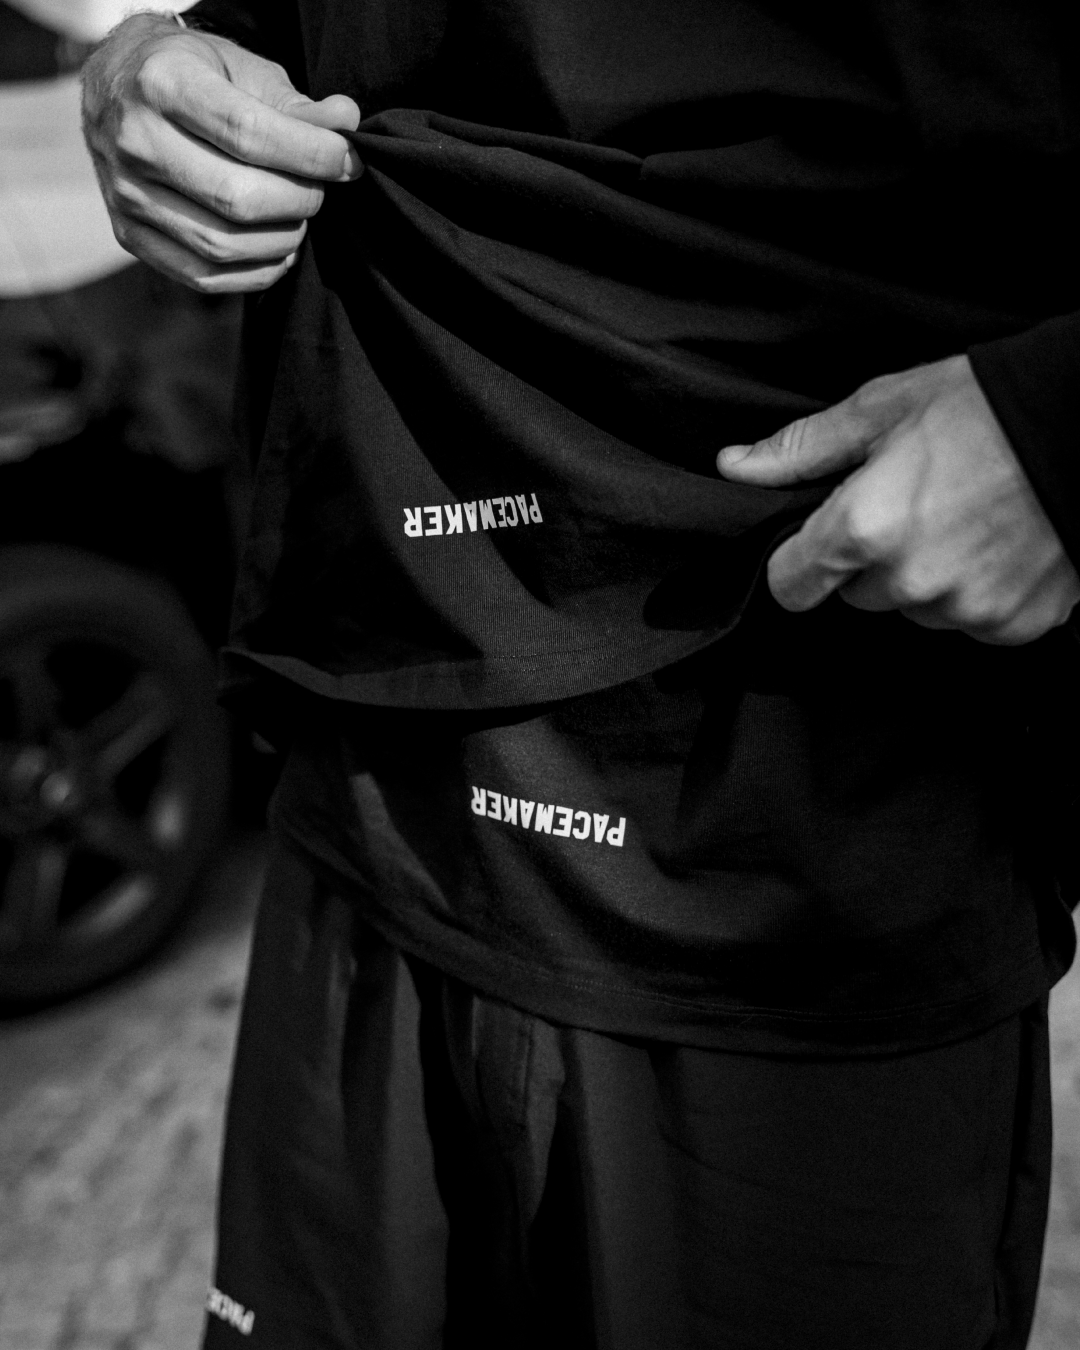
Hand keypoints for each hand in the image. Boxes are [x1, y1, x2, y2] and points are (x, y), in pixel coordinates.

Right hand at [82, 13, 361, 291]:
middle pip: (238, 198)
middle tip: (319, 190)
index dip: (312, 155)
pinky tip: (278, 250)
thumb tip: (347, 124)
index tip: (347, 162)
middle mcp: (134, 140)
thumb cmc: (193, 74)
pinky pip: (203, 277)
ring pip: (223, 244)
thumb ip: (295, 103)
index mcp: (162, 83)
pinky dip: (256, 273)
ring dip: (281, 241)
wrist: (117, 87)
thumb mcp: (241, 68)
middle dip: (299, 201)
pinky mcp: (129, 235)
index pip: (250, 134)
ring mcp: (126, 194)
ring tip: (298, 217)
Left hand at [716, 355, 1079, 644]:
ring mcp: (966, 608)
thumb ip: (802, 450)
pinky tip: (998, 545)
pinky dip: (980, 593)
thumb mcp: (881, 410)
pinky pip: (972, 622)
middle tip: (915, 506)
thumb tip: (736, 466)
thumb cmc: (985, 407)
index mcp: (865, 528)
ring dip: (927, 578)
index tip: (817, 545)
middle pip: (856, 596)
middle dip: (872, 560)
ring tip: (963, 520)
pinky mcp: (1015, 623)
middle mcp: (911, 580)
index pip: (790, 586)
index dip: (798, 564)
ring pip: (915, 610)